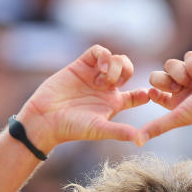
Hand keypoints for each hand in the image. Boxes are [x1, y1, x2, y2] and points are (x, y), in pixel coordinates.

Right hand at [19, 45, 149, 150]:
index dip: (144, 93)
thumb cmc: (72, 128)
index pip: (136, 95)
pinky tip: (100, 66)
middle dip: (127, 71)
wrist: (45, 119)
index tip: (146, 94)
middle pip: (128, 70)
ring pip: (115, 59)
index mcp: (113, 104)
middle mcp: (105, 89)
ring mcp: (93, 75)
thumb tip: (141, 140)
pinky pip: (98, 51)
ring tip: (103, 79)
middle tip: (115, 83)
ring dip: (114, 65)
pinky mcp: (80, 65)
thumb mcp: (99, 129)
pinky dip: (103, 55)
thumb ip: (120, 132)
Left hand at [140, 51, 191, 142]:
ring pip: (171, 64)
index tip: (158, 93)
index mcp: (176, 103)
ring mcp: (191, 74)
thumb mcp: (179, 116)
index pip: (155, 94)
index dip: (154, 92)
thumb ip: (157, 127)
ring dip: (181, 72)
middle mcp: (182, 89)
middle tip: (178, 86)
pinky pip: (188, 56)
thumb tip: (136, 142)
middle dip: (165, 79)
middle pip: (158, 76)